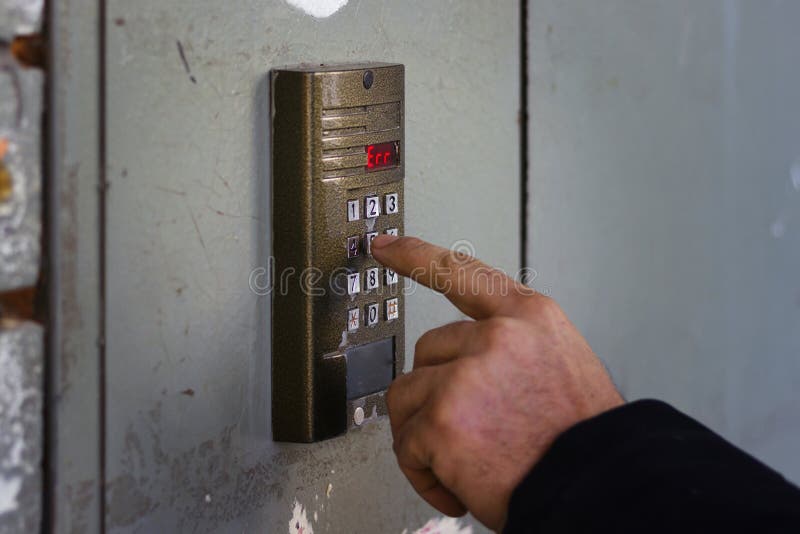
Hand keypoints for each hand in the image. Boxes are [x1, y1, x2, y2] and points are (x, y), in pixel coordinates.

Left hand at [372, 235, 623, 531]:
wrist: (601, 489)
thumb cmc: (581, 441)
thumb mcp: (561, 367)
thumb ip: (513, 350)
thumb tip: (461, 363)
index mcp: (530, 316)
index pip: (461, 272)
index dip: (416, 256)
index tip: (385, 246)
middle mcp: (498, 336)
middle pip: (427, 353)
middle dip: (438, 394)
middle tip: (472, 430)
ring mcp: (467, 375)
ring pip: (408, 397)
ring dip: (427, 435)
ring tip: (469, 459)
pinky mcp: (442, 418)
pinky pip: (405, 445)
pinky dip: (424, 474)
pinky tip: (459, 485)